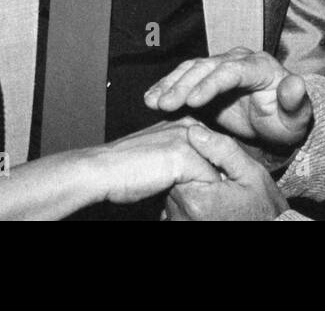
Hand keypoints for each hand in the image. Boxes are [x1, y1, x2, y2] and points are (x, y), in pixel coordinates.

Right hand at [87, 118, 222, 205]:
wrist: (103, 172)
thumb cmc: (125, 170)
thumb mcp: (160, 159)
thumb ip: (182, 161)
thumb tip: (207, 179)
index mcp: (182, 121)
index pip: (215, 147)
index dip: (213, 171)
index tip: (207, 189)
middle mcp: (187, 124)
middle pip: (221, 155)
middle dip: (217, 178)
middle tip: (209, 197)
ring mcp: (186, 138)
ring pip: (218, 168)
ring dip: (213, 189)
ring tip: (203, 202)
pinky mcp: (183, 155)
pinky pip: (210, 180)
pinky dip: (206, 196)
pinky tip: (194, 204)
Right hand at [143, 47, 312, 149]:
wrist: (275, 123)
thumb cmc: (287, 121)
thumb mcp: (296, 117)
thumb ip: (296, 101)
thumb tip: (296, 83)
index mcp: (260, 66)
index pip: (232, 71)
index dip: (211, 84)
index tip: (193, 101)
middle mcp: (237, 60)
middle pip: (206, 67)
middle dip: (183, 85)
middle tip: (164, 104)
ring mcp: (219, 67)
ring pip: (191, 69)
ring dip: (170, 84)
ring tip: (152, 101)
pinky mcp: (205, 79)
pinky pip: (183, 78)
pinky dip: (166, 87)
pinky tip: (151, 98)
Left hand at [164, 126, 287, 220]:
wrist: (272, 231)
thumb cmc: (264, 208)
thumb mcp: (250, 173)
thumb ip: (222, 150)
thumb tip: (194, 130)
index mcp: (198, 199)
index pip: (178, 166)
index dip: (193, 159)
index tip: (214, 166)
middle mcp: (184, 216)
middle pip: (173, 181)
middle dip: (190, 175)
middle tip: (217, 180)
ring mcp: (183, 225)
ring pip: (174, 196)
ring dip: (189, 191)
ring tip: (216, 193)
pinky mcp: (186, 232)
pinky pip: (178, 212)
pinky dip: (189, 206)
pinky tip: (211, 206)